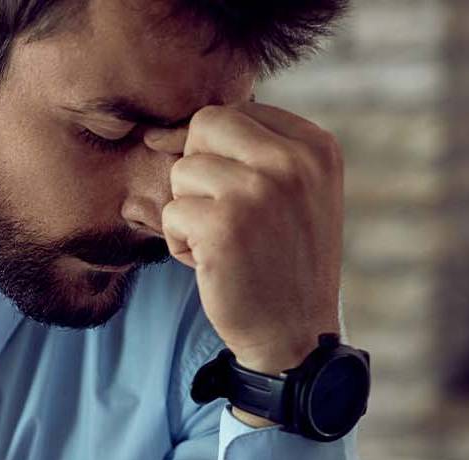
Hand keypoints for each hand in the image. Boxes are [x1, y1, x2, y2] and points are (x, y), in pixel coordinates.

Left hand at [147, 101, 343, 375]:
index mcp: (316, 146)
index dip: (214, 152)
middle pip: (205, 125)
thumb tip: (158, 132)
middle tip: (217, 212)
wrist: (294, 333)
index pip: (237, 111)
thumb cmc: (281, 261)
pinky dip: (180, 243)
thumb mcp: (291, 194)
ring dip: (187, 212)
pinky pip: (171, 213)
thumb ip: (250, 153)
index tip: (229, 194)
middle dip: (196, 170)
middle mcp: (294, 160)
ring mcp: (260, 189)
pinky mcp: (225, 224)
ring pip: (182, 171)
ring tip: (221, 242)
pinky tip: (211, 263)